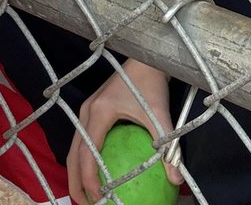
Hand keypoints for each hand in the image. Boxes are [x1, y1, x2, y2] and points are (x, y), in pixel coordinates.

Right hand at [66, 60, 182, 203]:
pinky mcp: (92, 109)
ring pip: (75, 146)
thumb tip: (176, 179)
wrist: (145, 58)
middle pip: (73, 152)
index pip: (88, 151)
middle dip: (75, 181)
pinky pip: (83, 138)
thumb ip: (169, 147)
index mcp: (99, 112)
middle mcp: (87, 110)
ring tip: (86, 195)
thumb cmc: (151, 85)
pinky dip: (84, 158)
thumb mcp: (160, 115)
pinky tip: (97, 173)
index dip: (89, 178)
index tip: (98, 198)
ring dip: (76, 171)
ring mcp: (87, 109)